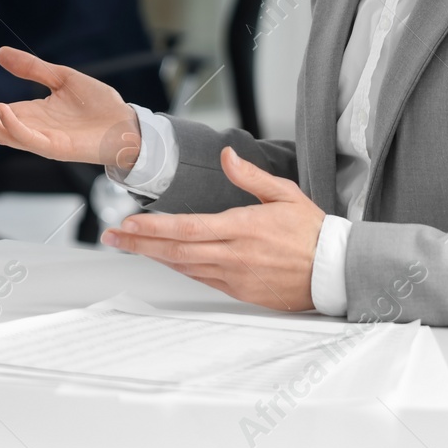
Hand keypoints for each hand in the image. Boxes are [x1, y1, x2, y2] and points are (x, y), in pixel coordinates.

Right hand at [0, 46, 138, 168]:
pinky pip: (28, 140)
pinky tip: (4, 111)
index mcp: (28, 113)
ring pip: (3, 133)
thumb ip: (31, 68)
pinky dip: (13, 127)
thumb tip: (1, 53)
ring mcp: (41, 140)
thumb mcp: (61, 77)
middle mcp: (30, 128)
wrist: (127, 126)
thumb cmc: (98, 106)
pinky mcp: (56, 148)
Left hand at [102, 147, 322, 312]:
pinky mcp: (240, 291)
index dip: (153, 228)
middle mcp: (234, 254)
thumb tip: (226, 155)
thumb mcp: (284, 194)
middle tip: (112, 238)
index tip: (127, 223)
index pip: (187, 228)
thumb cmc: (312, 232)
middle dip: (139, 244)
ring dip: (154, 257)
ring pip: (185, 266)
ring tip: (130, 246)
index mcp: (243, 227)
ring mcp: (236, 276)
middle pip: (176, 251)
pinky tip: (165, 260)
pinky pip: (202, 279)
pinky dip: (180, 268)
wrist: (335, 271)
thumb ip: (250, 176)